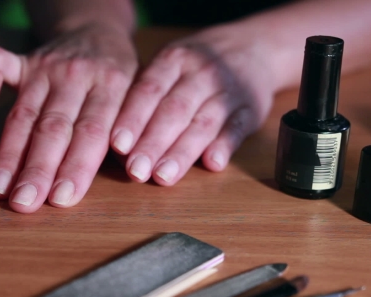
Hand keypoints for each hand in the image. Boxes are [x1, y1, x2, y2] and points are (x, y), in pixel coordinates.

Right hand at [0, 23, 136, 212]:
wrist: (97, 31)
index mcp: (111, 85)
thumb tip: (129, 170)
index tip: (62, 199)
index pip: (91, 132)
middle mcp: (76, 76)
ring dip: (9, 153)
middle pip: (53, 128)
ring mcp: (47, 68)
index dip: (76, 166)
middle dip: (38, 168)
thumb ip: (127, 129)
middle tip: (25, 203)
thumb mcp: (136, 96)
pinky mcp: (24, 61)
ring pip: (24, 114)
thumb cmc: (118, 75)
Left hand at [110, 24, 276, 184]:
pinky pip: (237, 128)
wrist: (253, 45)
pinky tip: (212, 164)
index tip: (118, 146)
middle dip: (152, 144)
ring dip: (182, 152)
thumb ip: (145, 99)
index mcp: (173, 60)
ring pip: (203, 124)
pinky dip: (224, 146)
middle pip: (174, 111)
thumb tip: (120, 146)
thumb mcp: (169, 66)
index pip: (149, 91)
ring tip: (163, 177)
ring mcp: (228, 90)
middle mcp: (200, 73)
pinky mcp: (251, 109)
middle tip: (135, 171)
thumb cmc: (194, 67)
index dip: (132, 119)